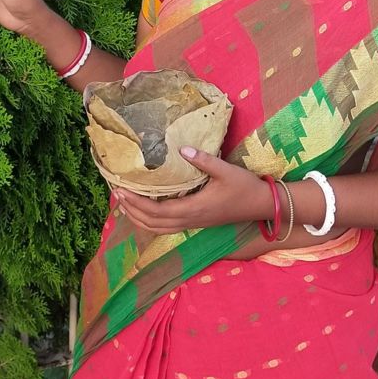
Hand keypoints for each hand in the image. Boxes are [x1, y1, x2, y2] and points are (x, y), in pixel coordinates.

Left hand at [113, 147, 271, 234]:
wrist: (260, 205)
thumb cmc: (244, 187)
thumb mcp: (226, 171)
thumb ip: (204, 160)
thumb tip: (182, 149)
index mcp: (193, 208)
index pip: (156, 211)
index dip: (136, 203)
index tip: (121, 190)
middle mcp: (189, 220)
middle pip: (151, 223)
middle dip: (131, 210)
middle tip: (116, 193)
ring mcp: (192, 223)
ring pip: (157, 228)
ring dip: (139, 218)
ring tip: (125, 203)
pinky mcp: (196, 222)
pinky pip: (166, 227)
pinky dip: (151, 221)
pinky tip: (145, 210)